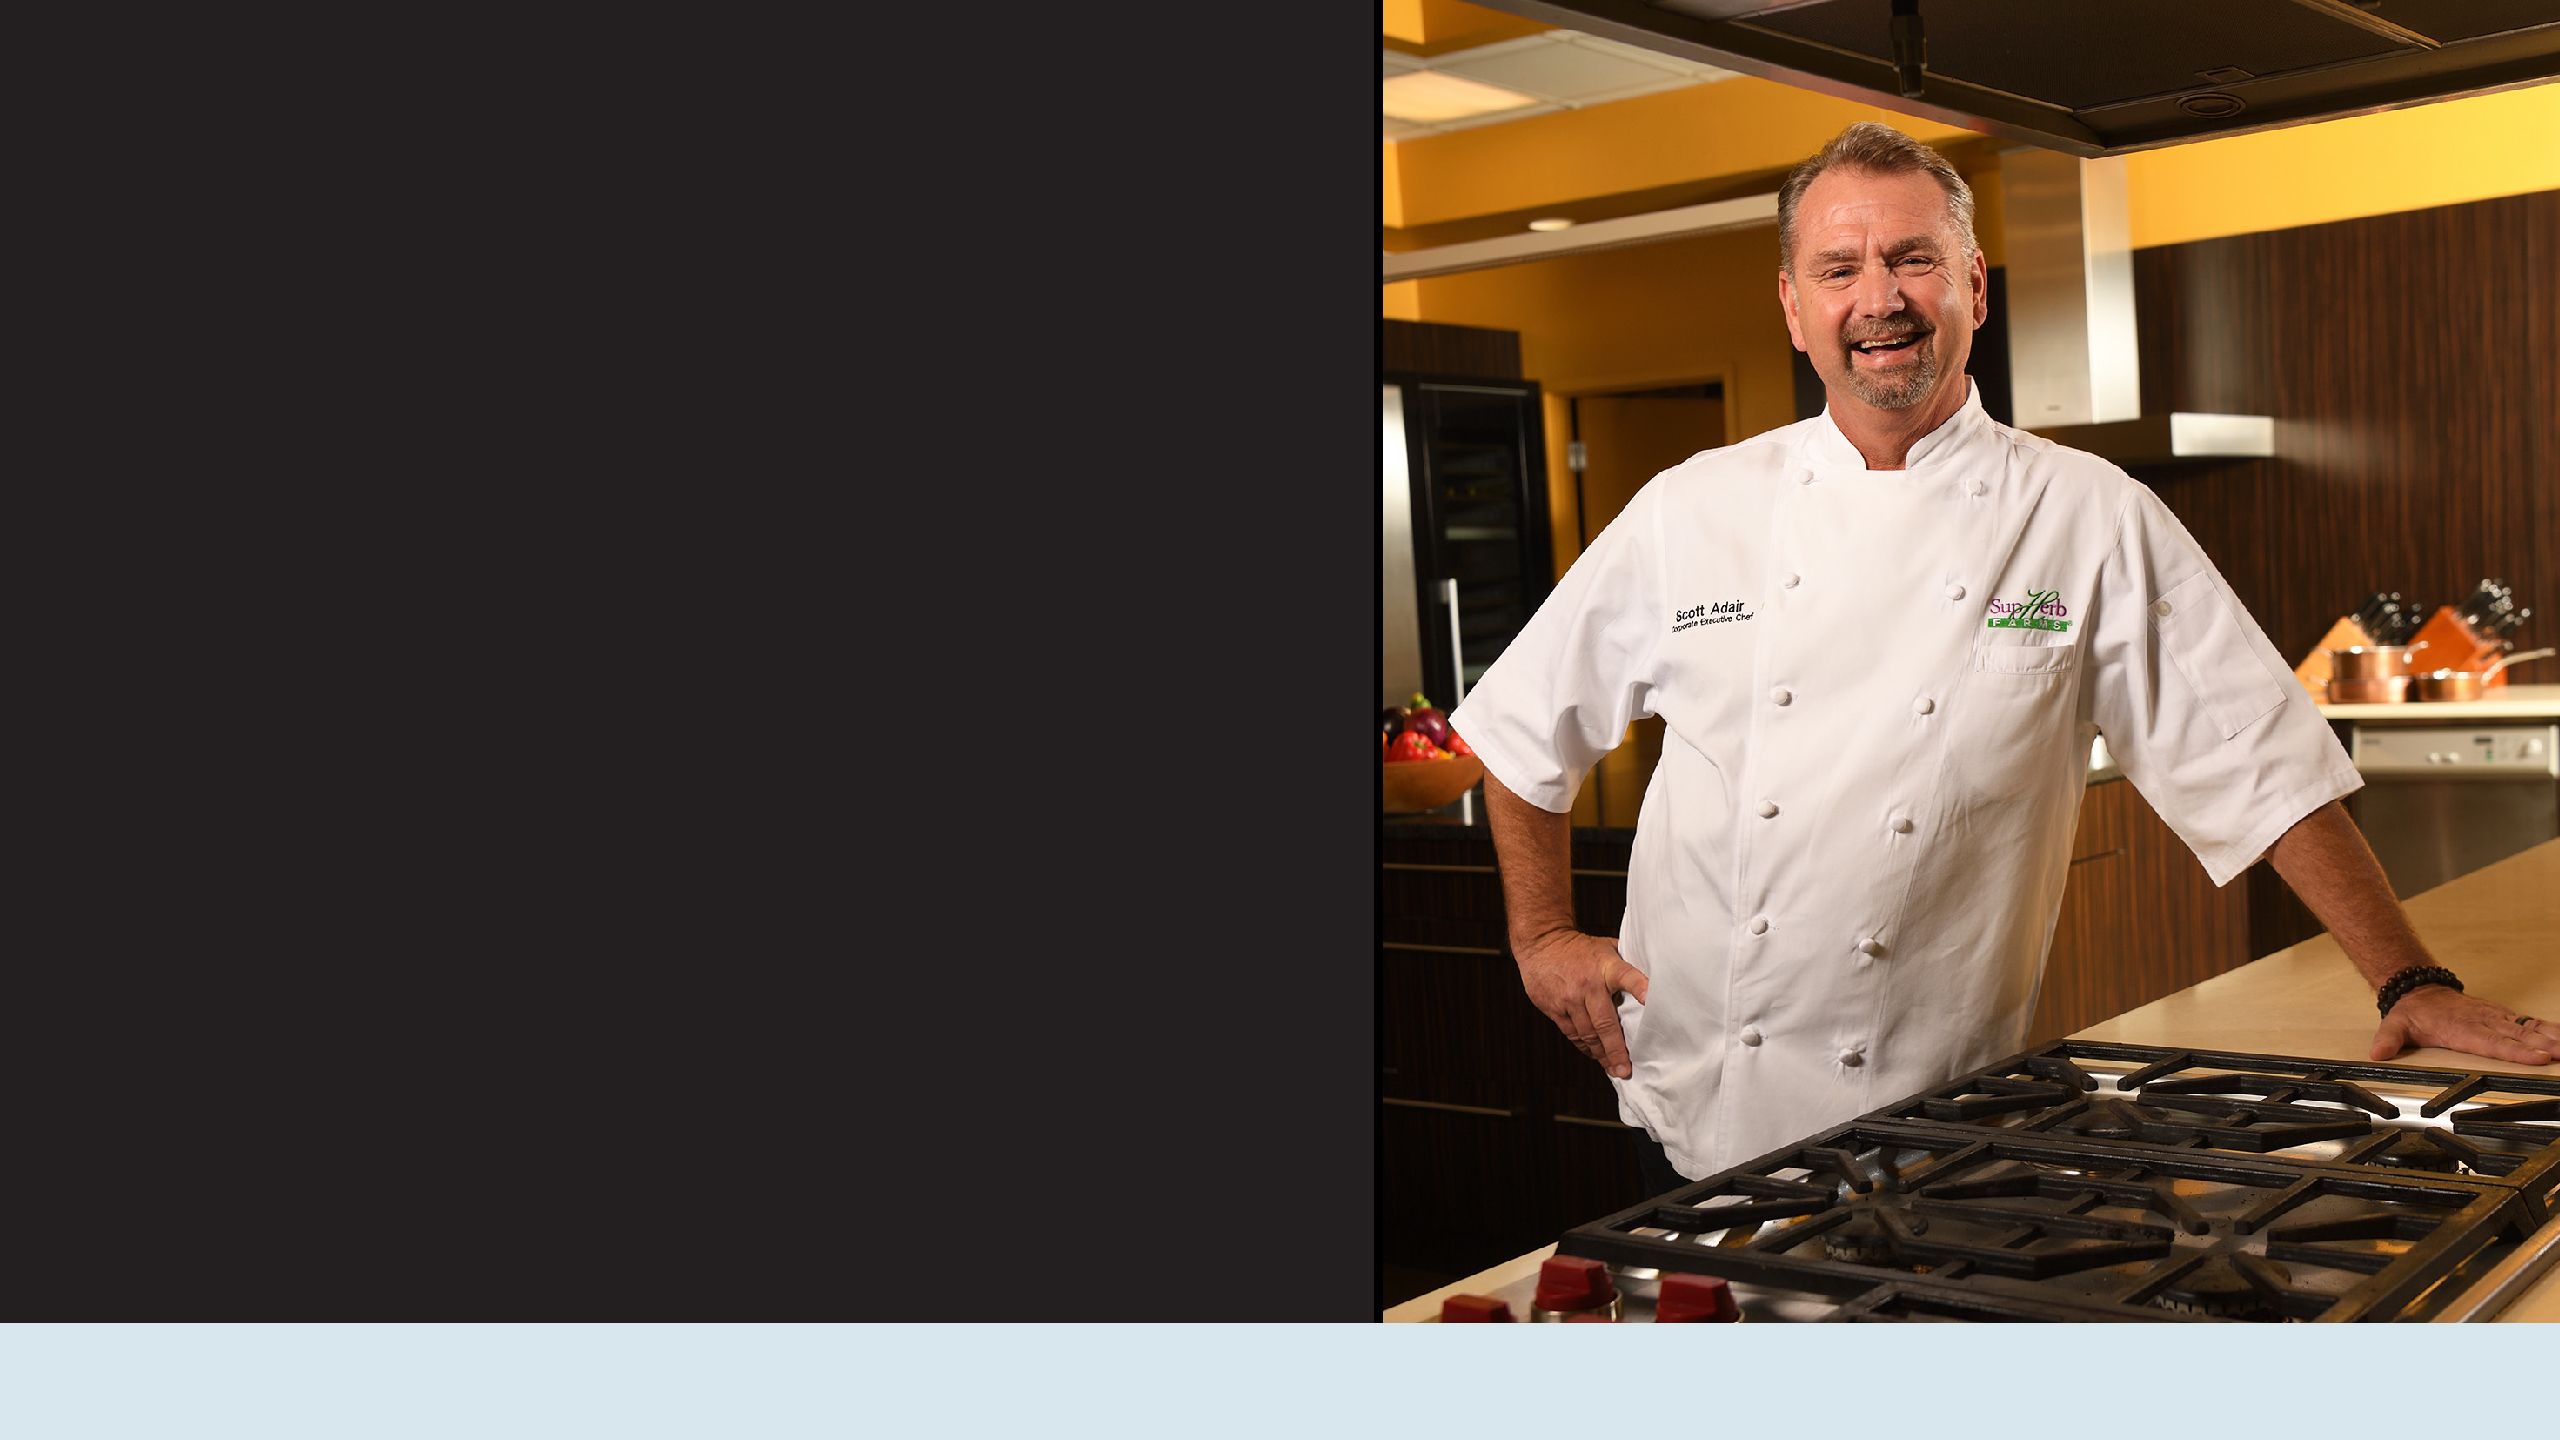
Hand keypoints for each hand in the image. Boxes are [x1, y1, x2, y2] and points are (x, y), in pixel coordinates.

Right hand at [1515, 929, 1648, 1078]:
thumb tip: (1652, 980)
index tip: (1652, 999)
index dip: (1640, 987)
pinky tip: (1594, 1053)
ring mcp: (1568, 998)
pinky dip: (1584, 1046)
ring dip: (1601, 1054)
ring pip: (1587, 1034)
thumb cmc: (1580, 948)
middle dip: (1616, 1050)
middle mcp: (1587, 985)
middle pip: (1605, 1023)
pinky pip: (1571, 1033)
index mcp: (1606, 966)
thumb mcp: (1607, 948)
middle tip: (1625, 1070)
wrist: (1541, 942)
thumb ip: (1625, 965)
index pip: (1627, 976)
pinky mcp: (1553, 1007)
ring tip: (1612, 1068)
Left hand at [2370, 986, 2559, 1064]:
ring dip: (2554, 1038)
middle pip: (2518, 1036)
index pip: (2492, 1042)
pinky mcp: (2503, 1017)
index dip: (2516, 1051)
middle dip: (2545, 1046)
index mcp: (2462, 1028)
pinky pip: (2530, 1023)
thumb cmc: (2412, 1013)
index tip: (2539, 1057)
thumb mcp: (2395, 1024)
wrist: (2420, 990)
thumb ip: (2388, 1039)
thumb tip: (2377, 1052)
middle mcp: (2484, 1022)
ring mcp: (2496, 1018)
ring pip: (2529, 1028)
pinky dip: (2551, 1030)